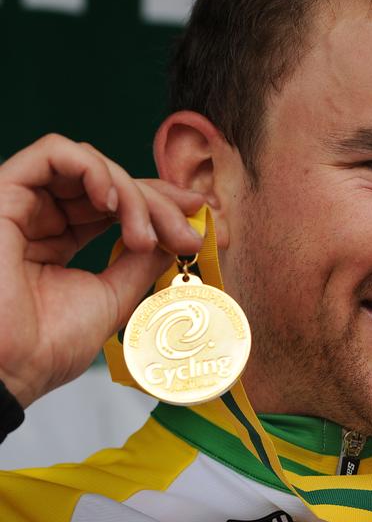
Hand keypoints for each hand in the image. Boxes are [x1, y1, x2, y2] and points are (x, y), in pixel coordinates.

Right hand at [0, 134, 206, 407]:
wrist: (9, 369)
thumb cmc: (46, 346)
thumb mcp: (112, 296)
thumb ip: (141, 261)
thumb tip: (175, 237)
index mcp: (60, 240)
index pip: (116, 203)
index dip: (161, 203)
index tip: (202, 218)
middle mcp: (40, 217)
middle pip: (110, 182)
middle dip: (158, 203)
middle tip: (187, 234)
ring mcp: (22, 203)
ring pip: (90, 165)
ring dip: (131, 193)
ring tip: (146, 236)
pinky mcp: (4, 192)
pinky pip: (54, 152)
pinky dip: (95, 169)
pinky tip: (113, 204)